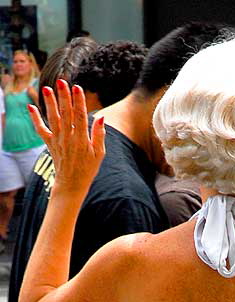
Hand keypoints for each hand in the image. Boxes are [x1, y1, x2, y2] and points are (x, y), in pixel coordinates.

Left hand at [27, 79, 104, 200]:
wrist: (72, 183)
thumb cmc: (89, 168)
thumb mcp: (99, 153)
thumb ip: (99, 135)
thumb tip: (101, 117)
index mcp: (82, 140)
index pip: (81, 116)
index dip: (79, 101)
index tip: (77, 88)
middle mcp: (68, 138)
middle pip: (66, 114)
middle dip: (63, 97)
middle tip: (61, 82)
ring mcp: (57, 140)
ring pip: (53, 118)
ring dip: (49, 103)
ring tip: (46, 88)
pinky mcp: (50, 143)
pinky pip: (41, 129)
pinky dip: (35, 118)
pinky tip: (30, 106)